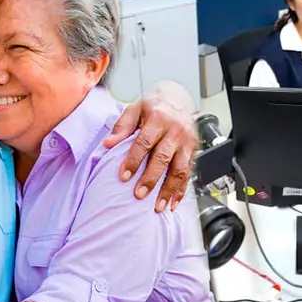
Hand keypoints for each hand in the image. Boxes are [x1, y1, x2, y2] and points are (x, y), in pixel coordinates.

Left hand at [104, 81, 197, 212]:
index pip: (144, 142)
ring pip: (179, 169)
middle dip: (151, 179)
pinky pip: (189, 173)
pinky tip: (173, 202)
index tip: (123, 176)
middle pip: (163, 158)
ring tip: (158, 206)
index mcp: (158, 118)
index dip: (134, 160)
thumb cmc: (154, 105)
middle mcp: (175, 130)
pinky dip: (182, 190)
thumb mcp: (135, 109)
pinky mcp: (193, 150)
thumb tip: (107, 144)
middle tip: (139, 195)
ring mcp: (186, 141)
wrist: (179, 95)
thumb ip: (122, 127)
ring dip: (169, 190)